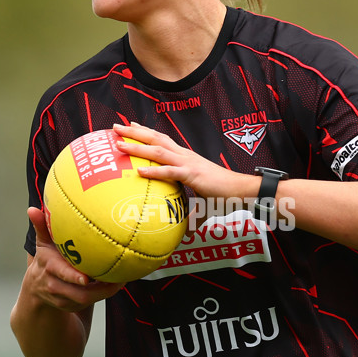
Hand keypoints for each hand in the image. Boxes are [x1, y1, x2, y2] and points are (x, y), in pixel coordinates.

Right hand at [25, 207, 123, 311]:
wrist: (35, 289)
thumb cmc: (45, 261)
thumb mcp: (42, 244)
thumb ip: (40, 227)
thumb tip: (32, 209)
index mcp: (50, 268)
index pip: (62, 274)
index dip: (74, 277)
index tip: (86, 277)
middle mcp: (55, 286)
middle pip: (79, 293)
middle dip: (99, 289)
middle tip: (117, 278)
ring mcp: (64, 299)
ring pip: (87, 300)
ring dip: (105, 292)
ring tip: (121, 280)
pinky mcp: (72, 306)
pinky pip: (90, 302)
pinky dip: (103, 294)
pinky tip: (116, 284)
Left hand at [112, 122, 256, 202]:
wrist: (242, 191)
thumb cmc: (224, 195)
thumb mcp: (201, 201)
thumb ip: (190, 212)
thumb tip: (185, 230)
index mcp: (186, 157)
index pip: (163, 139)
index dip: (146, 132)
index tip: (130, 126)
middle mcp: (185, 155)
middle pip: (156, 138)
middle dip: (134, 131)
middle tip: (115, 127)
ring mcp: (188, 163)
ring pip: (158, 150)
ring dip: (137, 146)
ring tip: (119, 144)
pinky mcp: (193, 174)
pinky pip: (170, 171)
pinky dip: (153, 170)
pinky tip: (139, 171)